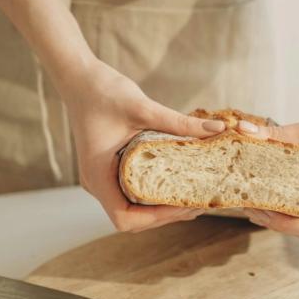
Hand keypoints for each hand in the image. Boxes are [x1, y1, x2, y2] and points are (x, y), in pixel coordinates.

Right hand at [59, 58, 226, 231]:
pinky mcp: (110, 170)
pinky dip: (155, 195)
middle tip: (200, 201)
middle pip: (133, 219)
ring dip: (162, 207)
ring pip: (133, 209)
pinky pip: (133, 193)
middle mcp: (97, 183)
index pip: (125, 218)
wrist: (79, 78)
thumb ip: (179, 122)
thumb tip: (218, 129)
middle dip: (166, 214)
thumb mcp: (143, 107)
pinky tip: (179, 183)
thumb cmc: (103, 91)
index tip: (184, 204)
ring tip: (194, 196)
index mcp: (98, 175)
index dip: (156, 218)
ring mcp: (102, 179)